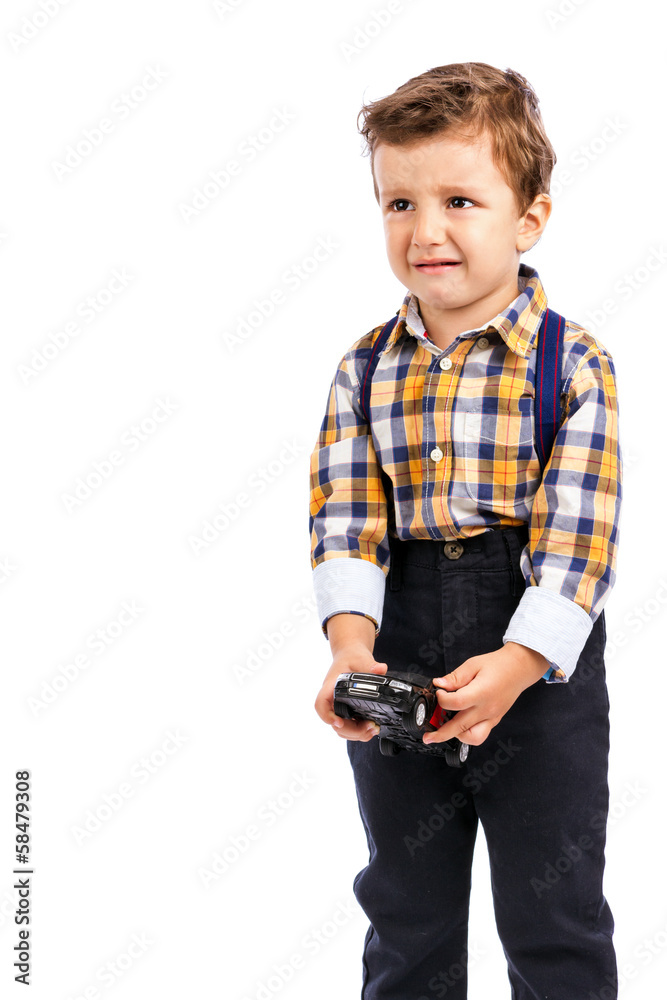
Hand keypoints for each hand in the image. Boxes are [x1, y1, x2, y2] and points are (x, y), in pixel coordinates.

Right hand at [314, 644, 387, 741]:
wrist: (351, 655)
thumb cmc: (352, 657)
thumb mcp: (361, 658)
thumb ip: (370, 665)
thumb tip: (381, 669)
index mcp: (331, 687)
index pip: (321, 704)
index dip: (327, 716)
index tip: (339, 722)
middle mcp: (332, 700)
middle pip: (333, 722)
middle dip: (351, 730)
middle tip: (370, 727)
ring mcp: (339, 706)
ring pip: (341, 729)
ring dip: (356, 734)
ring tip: (373, 729)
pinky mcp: (347, 710)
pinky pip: (348, 727)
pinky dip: (359, 732)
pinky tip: (371, 728)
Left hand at [423, 642, 549, 746]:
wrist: (519, 668)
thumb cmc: (498, 664)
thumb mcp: (473, 664)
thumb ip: (455, 677)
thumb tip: (439, 684)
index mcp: (482, 692)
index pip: (456, 703)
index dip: (442, 699)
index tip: (438, 692)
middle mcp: (487, 709)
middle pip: (460, 727)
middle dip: (441, 734)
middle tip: (428, 737)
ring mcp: (492, 717)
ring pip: (473, 737)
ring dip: (457, 736)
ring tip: (446, 729)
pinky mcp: (495, 720)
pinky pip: (481, 734)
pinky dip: (468, 734)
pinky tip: (460, 727)